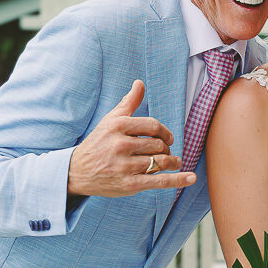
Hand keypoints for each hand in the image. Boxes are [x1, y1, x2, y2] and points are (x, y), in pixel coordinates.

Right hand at [67, 80, 196, 197]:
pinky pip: (159, 181)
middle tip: (165, 152)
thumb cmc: (99, 143)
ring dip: (172, 162)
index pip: (153, 126)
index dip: (165, 132)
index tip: (168, 139)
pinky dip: (177, 180)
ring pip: (160, 162)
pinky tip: (190, 178)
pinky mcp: (128, 184)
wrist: (77, 171)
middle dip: (166, 149)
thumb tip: (140, 83)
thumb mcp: (111, 120)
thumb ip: (128, 102)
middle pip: (158, 145)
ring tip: (174, 162)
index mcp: (118, 126)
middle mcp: (121, 145)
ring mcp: (124, 166)